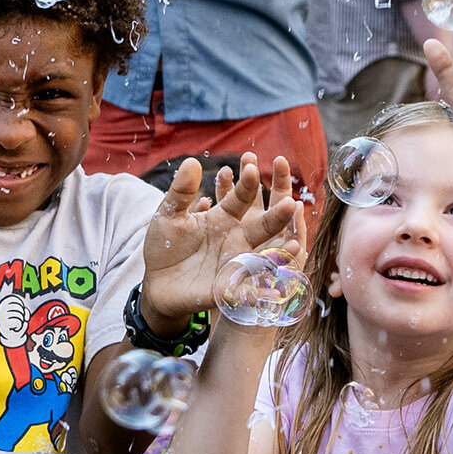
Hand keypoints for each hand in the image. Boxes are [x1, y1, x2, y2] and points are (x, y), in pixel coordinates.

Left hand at [138, 154, 298, 329]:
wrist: (155, 281)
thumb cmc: (165, 245)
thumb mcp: (170, 215)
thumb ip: (181, 191)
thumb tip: (191, 161)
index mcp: (224, 217)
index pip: (242, 197)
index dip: (248, 183)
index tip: (253, 168)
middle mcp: (237, 239)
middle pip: (263, 225)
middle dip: (277, 216)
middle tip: (290, 203)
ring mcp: (236, 263)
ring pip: (265, 257)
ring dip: (281, 253)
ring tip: (296, 245)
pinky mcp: (230, 289)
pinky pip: (251, 291)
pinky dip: (264, 292)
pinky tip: (277, 291)